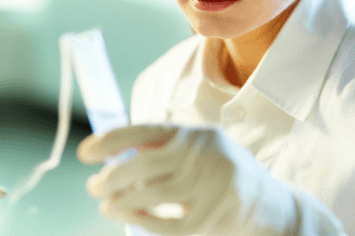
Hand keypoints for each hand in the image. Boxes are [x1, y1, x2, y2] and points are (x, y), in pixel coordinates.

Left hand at [77, 125, 297, 235]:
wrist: (270, 204)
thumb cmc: (222, 171)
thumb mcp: (199, 148)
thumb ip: (164, 146)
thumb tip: (115, 150)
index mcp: (195, 134)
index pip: (145, 131)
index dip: (110, 140)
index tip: (84, 153)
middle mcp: (204, 155)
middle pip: (142, 165)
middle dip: (109, 177)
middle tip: (94, 186)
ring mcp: (210, 187)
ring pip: (150, 195)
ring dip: (118, 201)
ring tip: (105, 204)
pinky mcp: (213, 217)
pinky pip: (167, 224)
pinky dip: (141, 220)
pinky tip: (129, 216)